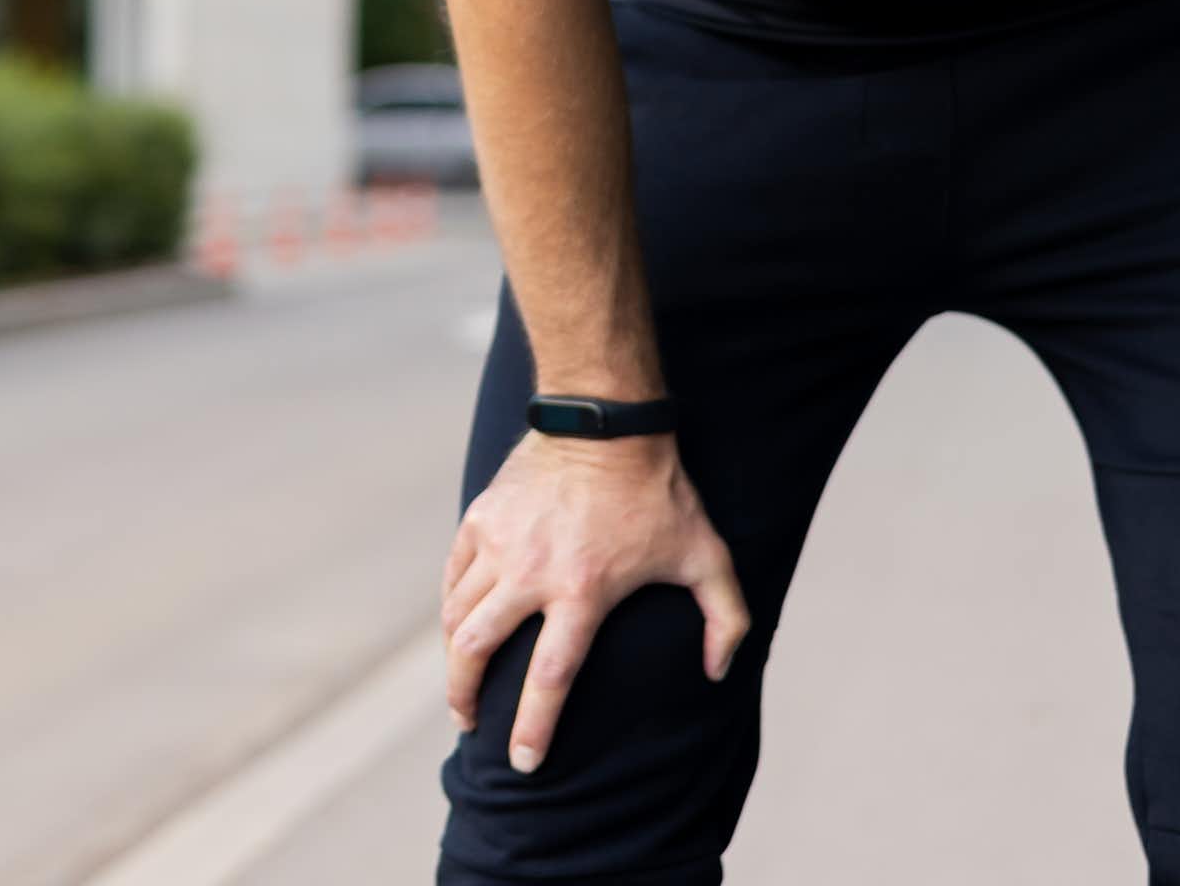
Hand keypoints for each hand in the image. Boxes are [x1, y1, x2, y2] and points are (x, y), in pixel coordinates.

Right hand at [442, 430, 751, 774]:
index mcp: (583, 591)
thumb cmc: (659, 488)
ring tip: (460, 678)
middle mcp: (532, 572)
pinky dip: (452, 603)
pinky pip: (454, 573)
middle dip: (464, 698)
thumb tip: (718, 673)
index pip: (549, 678)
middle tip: (468, 723)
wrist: (608, 417)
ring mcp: (501, 542)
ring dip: (454, 656)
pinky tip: (459, 619)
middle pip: (477, 651)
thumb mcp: (706, 554)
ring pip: (458, 616)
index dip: (533, 728)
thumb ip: (726, 618)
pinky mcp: (483, 516)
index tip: (522, 762)